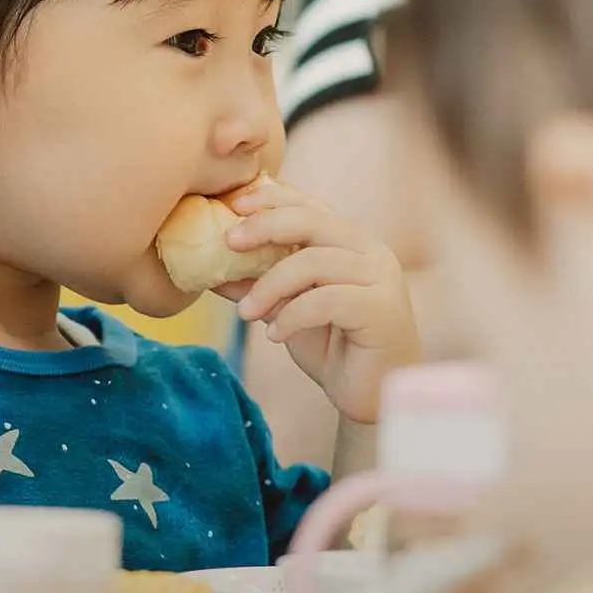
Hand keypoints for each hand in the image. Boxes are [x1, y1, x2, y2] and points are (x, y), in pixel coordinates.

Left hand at [222, 178, 417, 422]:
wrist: (371, 393)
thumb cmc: (333, 346)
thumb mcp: (286, 309)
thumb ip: (258, 285)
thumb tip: (210, 270)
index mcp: (349, 242)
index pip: (308, 204)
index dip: (270, 198)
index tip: (233, 205)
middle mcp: (369, 251)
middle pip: (311, 221)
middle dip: (264, 227)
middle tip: (229, 244)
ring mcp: (380, 278)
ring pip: (313, 262)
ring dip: (269, 286)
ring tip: (245, 312)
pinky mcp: (382, 309)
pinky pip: (326, 300)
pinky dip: (292, 316)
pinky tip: (275, 335)